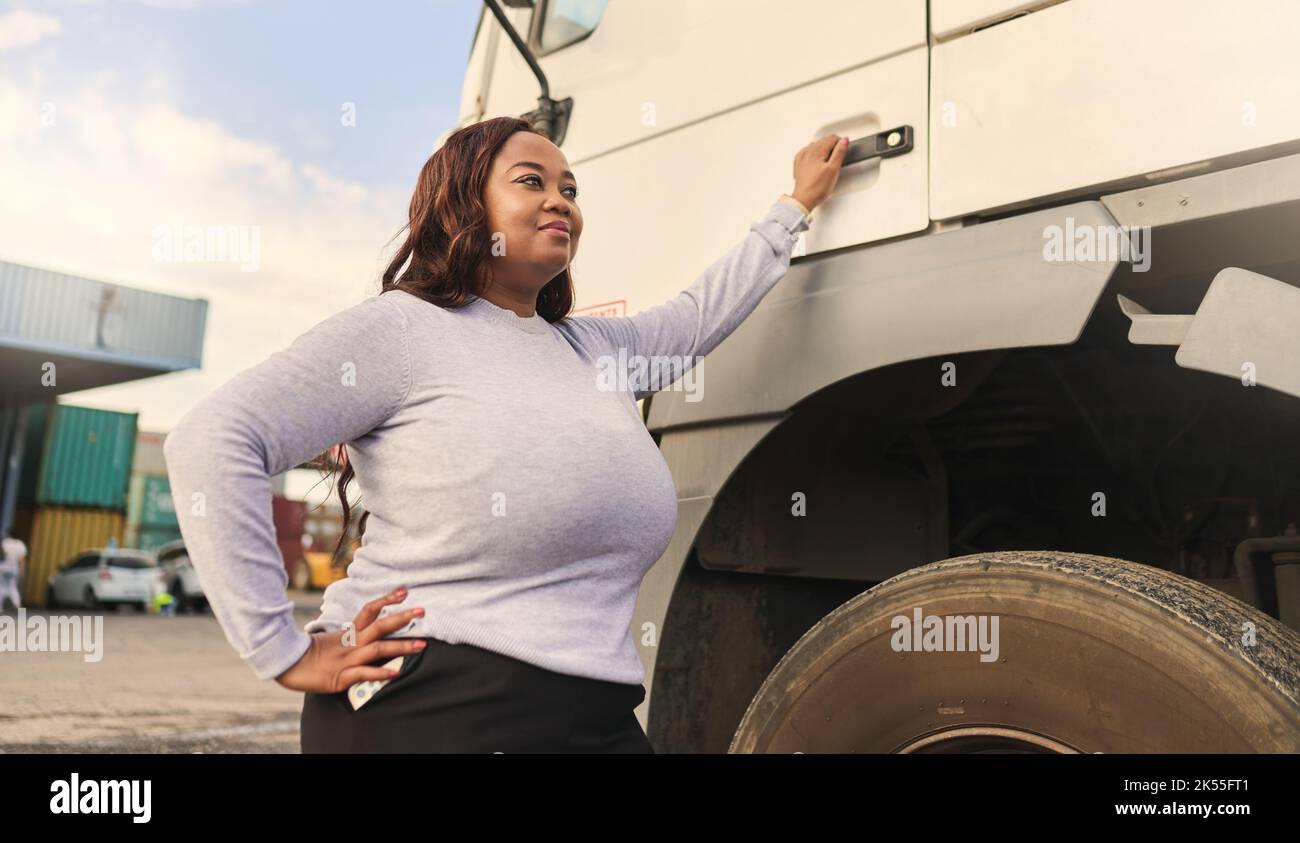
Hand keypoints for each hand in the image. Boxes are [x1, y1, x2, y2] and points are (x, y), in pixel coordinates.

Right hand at [274, 587, 427, 693]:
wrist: (287, 666)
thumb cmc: (310, 655)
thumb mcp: (332, 642)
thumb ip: (350, 638)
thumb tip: (366, 635)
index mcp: (348, 632)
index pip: (369, 610)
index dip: (386, 600)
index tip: (404, 591)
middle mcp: (351, 643)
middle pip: (380, 626)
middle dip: (402, 619)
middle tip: (422, 611)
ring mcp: (348, 659)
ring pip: (378, 649)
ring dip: (401, 647)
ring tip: (422, 645)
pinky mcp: (342, 676)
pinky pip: (364, 673)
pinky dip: (380, 673)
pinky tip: (396, 672)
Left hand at [790, 134, 849, 211]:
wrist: (804, 199)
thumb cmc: (817, 188)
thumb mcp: (833, 169)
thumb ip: (839, 152)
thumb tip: (844, 140)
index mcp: (816, 151)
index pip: (832, 138)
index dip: (841, 142)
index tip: (844, 150)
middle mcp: (807, 152)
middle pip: (823, 140)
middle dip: (833, 145)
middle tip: (838, 158)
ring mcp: (802, 158)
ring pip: (815, 145)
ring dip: (824, 149)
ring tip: (829, 162)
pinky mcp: (799, 164)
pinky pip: (808, 152)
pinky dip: (815, 154)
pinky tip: (818, 162)